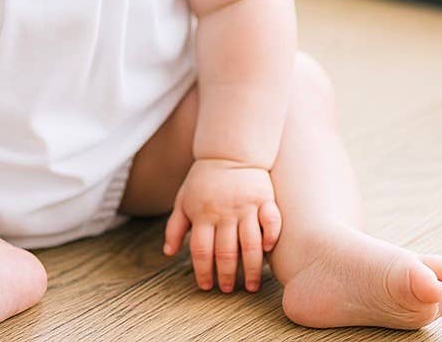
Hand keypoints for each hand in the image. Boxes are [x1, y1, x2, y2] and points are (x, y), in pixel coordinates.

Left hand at [163, 159, 281, 292]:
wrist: (228, 151)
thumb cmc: (204, 179)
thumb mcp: (183, 199)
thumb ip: (175, 226)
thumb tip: (169, 253)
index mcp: (202, 213)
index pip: (201, 250)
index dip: (203, 271)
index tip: (206, 286)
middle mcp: (224, 212)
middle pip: (226, 252)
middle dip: (226, 276)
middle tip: (227, 290)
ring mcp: (246, 206)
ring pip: (250, 245)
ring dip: (251, 269)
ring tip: (250, 285)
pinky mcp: (264, 199)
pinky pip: (272, 221)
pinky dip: (271, 237)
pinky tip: (269, 251)